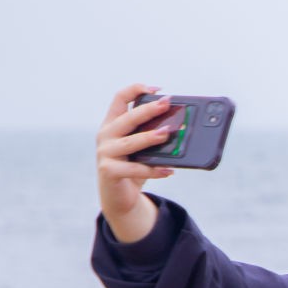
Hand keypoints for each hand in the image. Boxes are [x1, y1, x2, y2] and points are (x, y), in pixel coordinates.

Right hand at [95, 83, 176, 242]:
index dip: (136, 89)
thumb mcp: (142, 148)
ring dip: (149, 137)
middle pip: (127, 118)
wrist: (120, 198)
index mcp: (112, 124)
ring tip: (167, 133)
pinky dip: (153, 170)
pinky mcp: (109, 171)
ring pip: (130, 142)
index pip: (120, 98)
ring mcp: (105, 153)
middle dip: (148, 109)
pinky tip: (168, 170)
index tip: (158, 89)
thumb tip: (182, 127)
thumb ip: (153, 135)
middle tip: (167, 103)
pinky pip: (134, 169)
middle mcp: (105, 135)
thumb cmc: (134, 167)